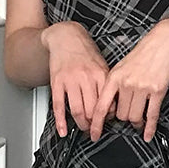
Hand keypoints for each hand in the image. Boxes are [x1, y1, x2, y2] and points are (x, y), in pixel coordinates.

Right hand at [41, 21, 109, 136]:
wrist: (66, 36)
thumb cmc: (85, 52)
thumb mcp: (102, 65)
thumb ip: (106, 84)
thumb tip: (111, 106)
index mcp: (100, 74)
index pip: (107, 103)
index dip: (107, 117)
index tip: (106, 122)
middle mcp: (86, 78)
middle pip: (92, 110)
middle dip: (94, 124)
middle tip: (95, 130)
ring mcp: (70, 80)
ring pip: (77, 110)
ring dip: (81, 124)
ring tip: (83, 128)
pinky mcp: (56, 82)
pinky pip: (58, 106)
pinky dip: (60, 122)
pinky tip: (63, 131)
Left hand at [88, 20, 168, 142]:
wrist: (165, 42)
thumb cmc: (144, 55)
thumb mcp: (122, 67)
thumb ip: (114, 86)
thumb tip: (109, 107)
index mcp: (114, 77)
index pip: (101, 106)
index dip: (96, 124)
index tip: (94, 135)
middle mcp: (126, 83)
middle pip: (120, 115)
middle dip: (124, 120)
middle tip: (128, 119)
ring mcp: (142, 87)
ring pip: (135, 117)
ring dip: (137, 123)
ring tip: (139, 122)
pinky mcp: (158, 90)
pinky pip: (152, 115)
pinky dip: (150, 128)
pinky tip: (148, 135)